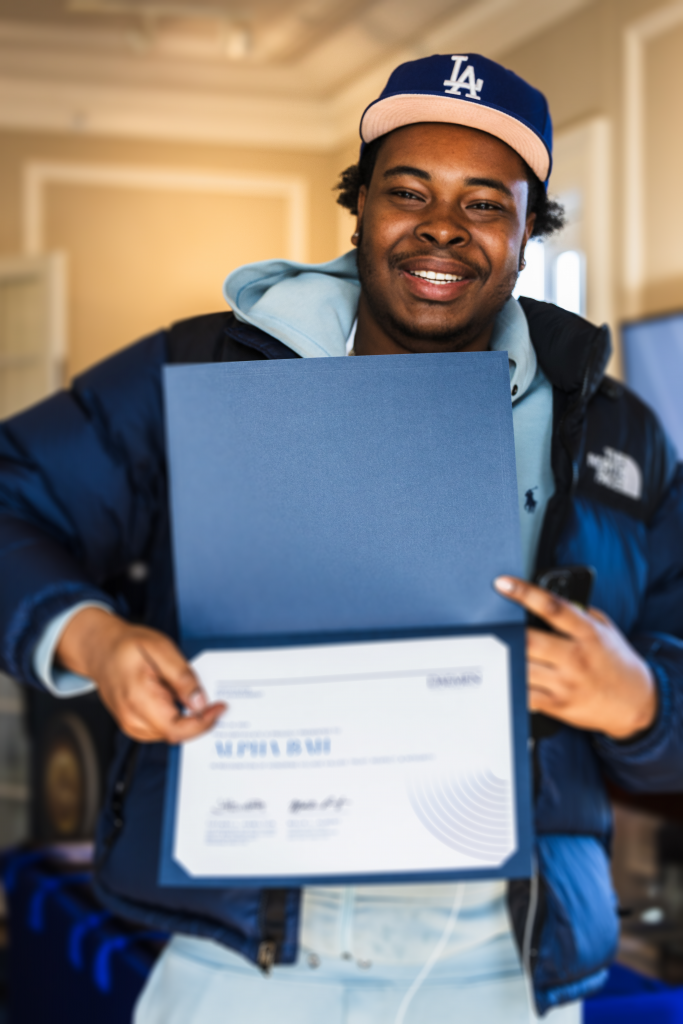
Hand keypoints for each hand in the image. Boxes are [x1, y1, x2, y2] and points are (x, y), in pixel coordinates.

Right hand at [56, 608, 225, 742]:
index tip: (219, 707)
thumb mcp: (161, 650)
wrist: (101, 649)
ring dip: (187, 718)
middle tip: (211, 697)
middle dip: (198, 719)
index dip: (203, 723)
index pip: (177, 729)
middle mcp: (132, 719)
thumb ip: (182, 678)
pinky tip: (176, 698)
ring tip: (187, 692)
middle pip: (177, 733)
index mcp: (139, 700)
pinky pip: (162, 728)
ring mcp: (131, 725)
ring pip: (171, 733)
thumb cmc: (128, 647)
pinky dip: (176, 718)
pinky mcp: (134, 725)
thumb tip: (200, 703)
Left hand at [494, 576, 656, 739]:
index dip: (525, 593)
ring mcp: (566, 684)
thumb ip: (579, 614)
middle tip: (488, 625)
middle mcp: (576, 658)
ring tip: (488, 649)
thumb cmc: (616, 661)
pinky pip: (525, 696)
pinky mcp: (559, 705)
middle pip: (529, 641)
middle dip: (506, 632)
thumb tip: (545, 599)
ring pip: (522, 668)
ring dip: (503, 658)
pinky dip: (510, 685)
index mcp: (588, 634)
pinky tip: (501, 676)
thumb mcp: (605, 631)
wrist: (638, 704)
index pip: (553, 608)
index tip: (503, 583)